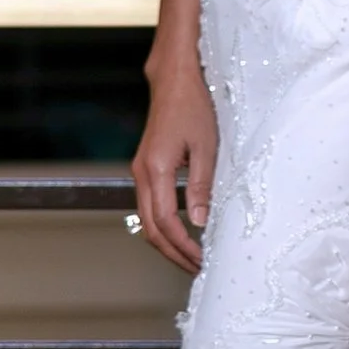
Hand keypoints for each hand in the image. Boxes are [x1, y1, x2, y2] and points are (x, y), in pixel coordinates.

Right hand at [132, 59, 217, 271]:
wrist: (175, 79)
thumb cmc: (194, 105)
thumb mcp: (207, 146)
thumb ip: (202, 185)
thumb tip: (201, 221)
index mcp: (156, 169)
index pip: (166, 222)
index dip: (184, 246)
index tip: (202, 260)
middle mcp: (142, 173)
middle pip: (150, 229)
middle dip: (173, 253)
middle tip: (196, 269)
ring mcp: (141, 170)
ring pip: (147, 220)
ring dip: (167, 242)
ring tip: (191, 257)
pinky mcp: (146, 167)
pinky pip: (149, 206)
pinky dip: (164, 226)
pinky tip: (184, 232)